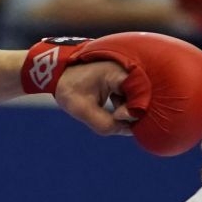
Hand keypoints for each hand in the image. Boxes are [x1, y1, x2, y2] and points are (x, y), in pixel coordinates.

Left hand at [24, 32, 201, 155]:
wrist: (57, 72)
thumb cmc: (69, 88)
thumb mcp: (83, 110)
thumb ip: (106, 125)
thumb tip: (129, 131)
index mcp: (121, 72)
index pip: (140, 96)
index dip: (132, 112)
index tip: (122, 118)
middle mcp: (129, 69)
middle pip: (144, 97)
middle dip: (133, 112)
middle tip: (119, 116)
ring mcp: (128, 73)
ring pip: (140, 98)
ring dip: (130, 109)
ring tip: (114, 108)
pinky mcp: (125, 79)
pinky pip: (135, 95)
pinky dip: (128, 105)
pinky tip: (120, 109)